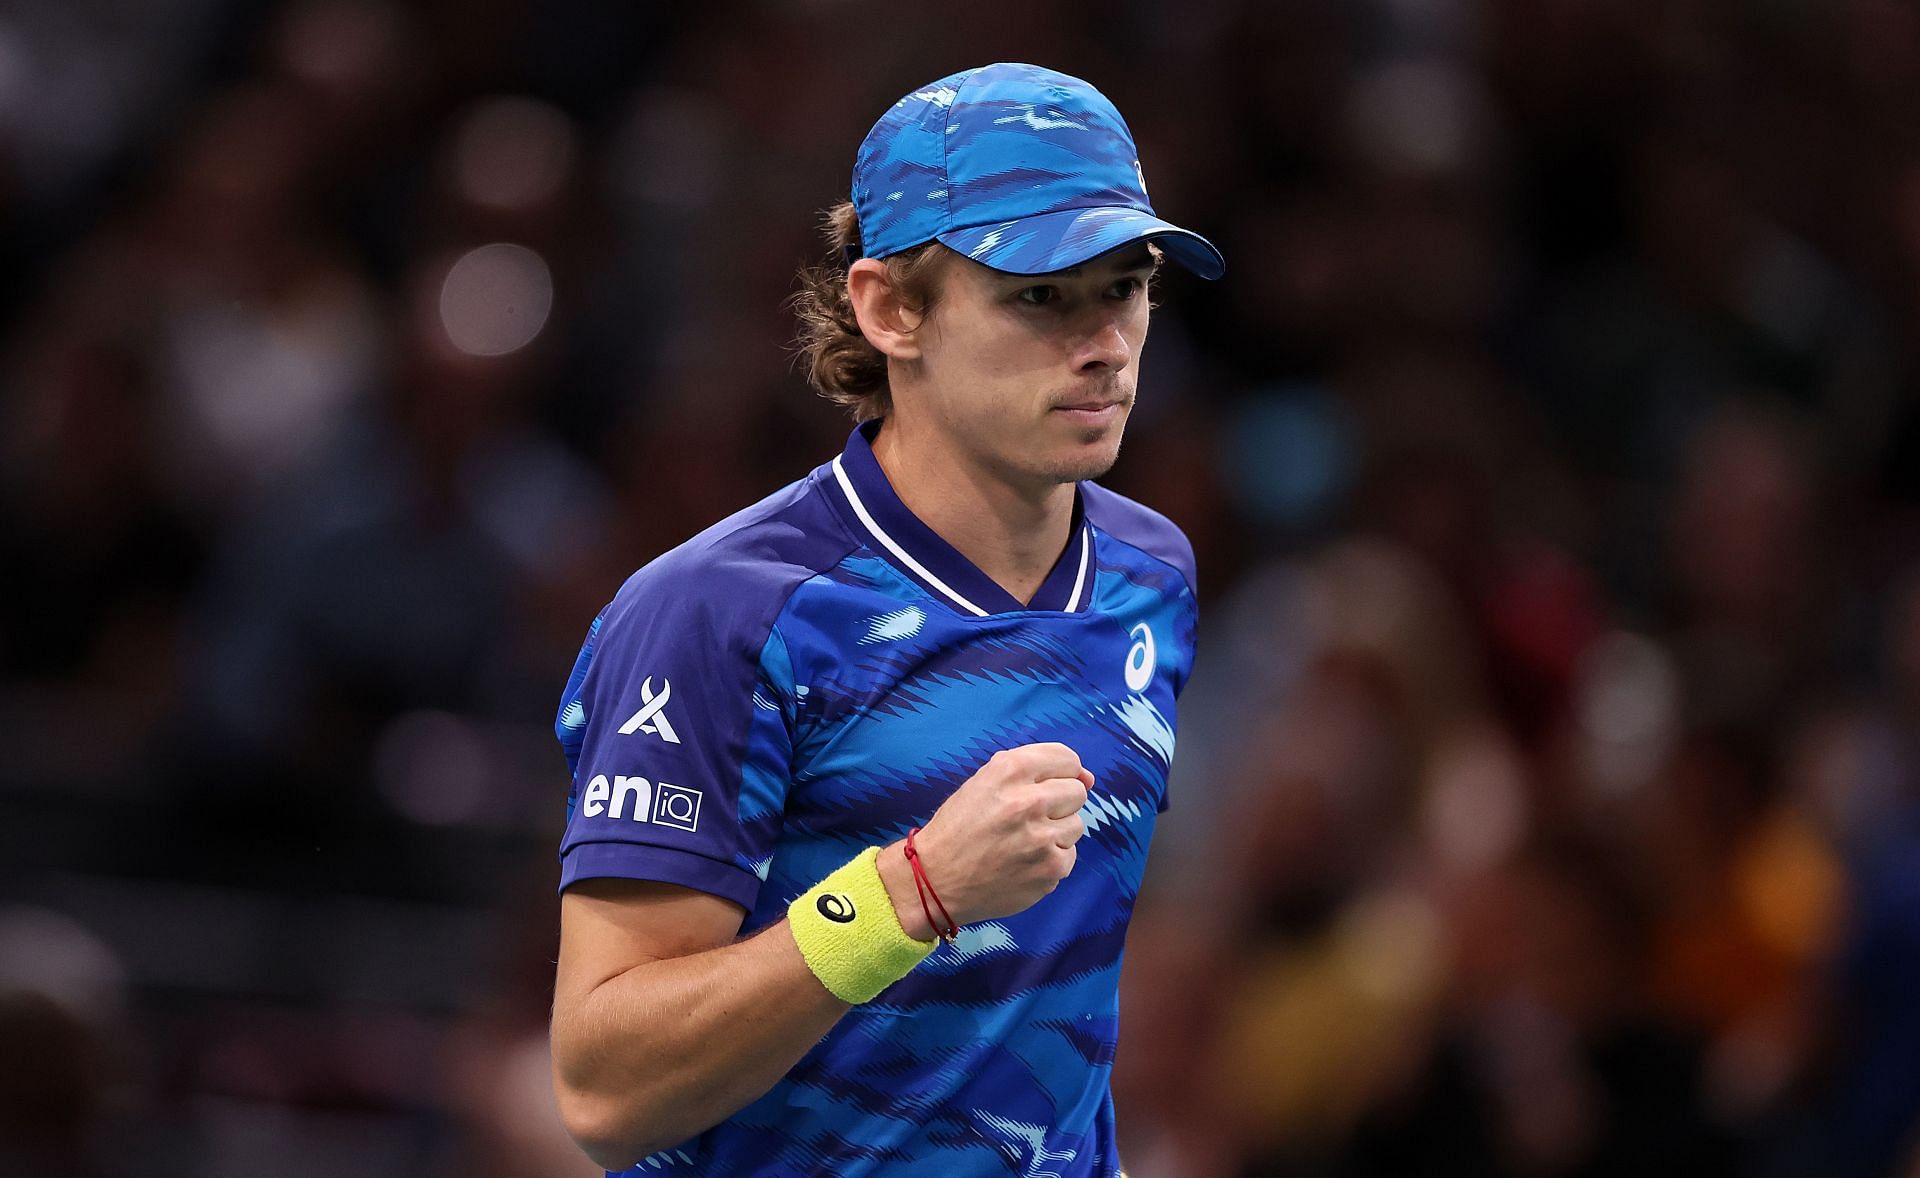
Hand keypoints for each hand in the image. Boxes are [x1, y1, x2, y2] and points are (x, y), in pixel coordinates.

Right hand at [879, 743, 1091, 937]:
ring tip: (1023, 842)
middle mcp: (1027, 801)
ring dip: (1055, 832)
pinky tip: (1023, 862)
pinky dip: (1051, 859)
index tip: (1047, 786)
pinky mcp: (1050, 870)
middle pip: (1077, 791)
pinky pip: (1069, 855)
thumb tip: (1089, 778)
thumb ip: (1033, 770)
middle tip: (1029, 818)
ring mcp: (1041, 838)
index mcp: (1008, 771)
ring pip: (1076, 824)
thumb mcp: (984, 782)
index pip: (1066, 759)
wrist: (934, 880)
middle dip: (1058, 803)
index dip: (1060, 773)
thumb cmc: (959, 827)